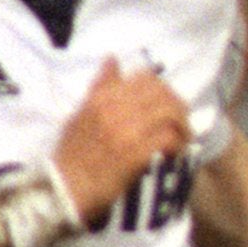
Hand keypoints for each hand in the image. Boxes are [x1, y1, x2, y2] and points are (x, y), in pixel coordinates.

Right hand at [51, 58, 192, 220]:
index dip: (163, 89)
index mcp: (101, 98)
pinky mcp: (137, 154)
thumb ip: (100, 87)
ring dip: (182, 125)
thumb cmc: (72, 152)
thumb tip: (113, 59)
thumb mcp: (80, 112)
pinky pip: (169, 138)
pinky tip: (176, 152)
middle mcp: (115, 110)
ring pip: (170, 113)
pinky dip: (178, 143)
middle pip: (163, 94)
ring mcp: (127, 131)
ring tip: (182, 137)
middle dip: (178, 106)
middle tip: (180, 121)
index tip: (165, 102)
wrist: (65, 187)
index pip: (145, 78)